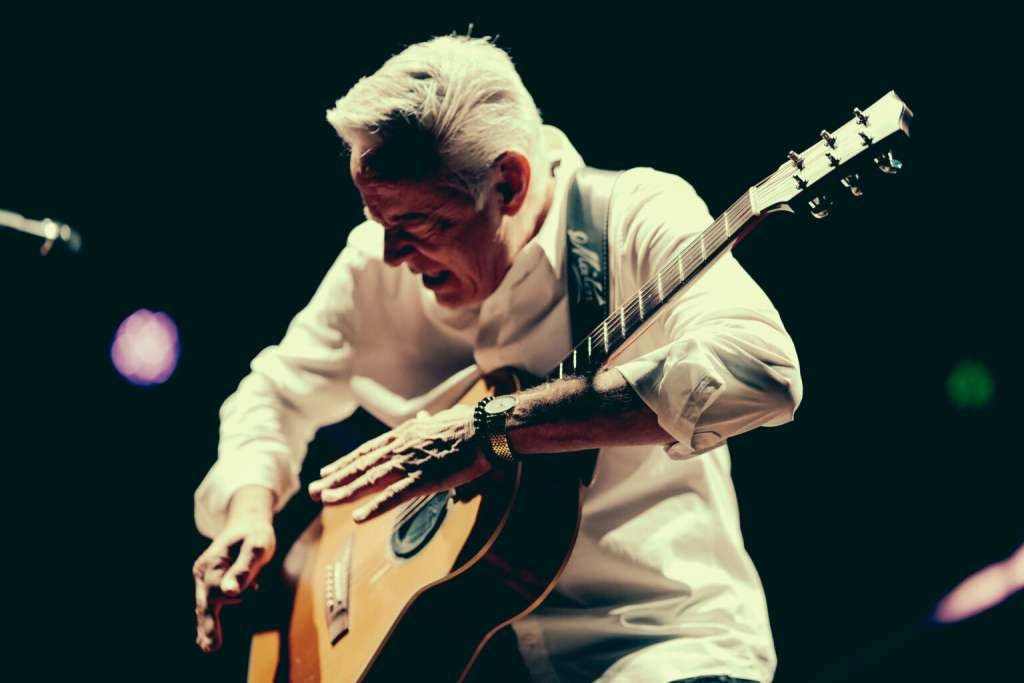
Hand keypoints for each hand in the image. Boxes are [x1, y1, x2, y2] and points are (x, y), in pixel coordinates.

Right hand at [193, 493, 275, 652]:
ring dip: (205, 625)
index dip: (226, 603)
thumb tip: (230, 593)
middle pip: (205, 601)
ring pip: (204, 604)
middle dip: (207, 625)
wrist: (248, 520)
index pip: (216, 592)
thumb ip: (245, 569)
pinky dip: (207, 617)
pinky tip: (205, 636)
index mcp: (214, 562)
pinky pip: (207, 601)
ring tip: (208, 646)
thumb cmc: (256, 533)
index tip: (246, 600)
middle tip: (210, 647)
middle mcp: (204, 570)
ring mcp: (204, 575)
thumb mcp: (257, 547)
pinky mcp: (209, 579)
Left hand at [308, 405, 491, 521]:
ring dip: (346, 492)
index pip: (366, 451)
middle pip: (361, 466)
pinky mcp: (423, 480)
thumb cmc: (468, 424)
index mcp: (403, 435)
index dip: (345, 463)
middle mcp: (399, 448)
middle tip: (314, 491)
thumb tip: (424, 417)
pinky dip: (374, 507)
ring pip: (370, 481)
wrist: (484, 430)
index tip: (327, 472)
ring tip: (325, 501)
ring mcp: (409, 464)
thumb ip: (428, 422)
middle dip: (336, 479)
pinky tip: (358, 517)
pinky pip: (393, 496)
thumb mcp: (442, 419)